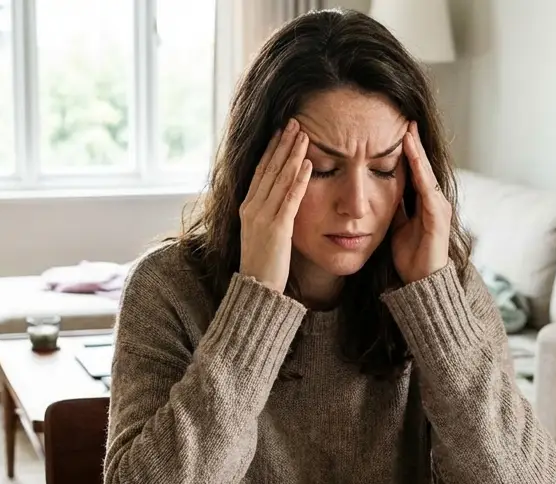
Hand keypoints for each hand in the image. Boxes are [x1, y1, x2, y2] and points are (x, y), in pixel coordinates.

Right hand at [239, 119, 311, 292]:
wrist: (257, 289)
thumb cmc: (263, 265)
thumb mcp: (260, 234)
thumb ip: (267, 214)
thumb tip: (279, 200)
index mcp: (247, 207)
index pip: (260, 171)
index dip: (272, 150)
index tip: (282, 132)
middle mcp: (252, 208)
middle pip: (269, 168)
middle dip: (283, 143)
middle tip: (295, 121)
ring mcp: (263, 217)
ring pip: (279, 178)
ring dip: (292, 154)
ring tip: (303, 133)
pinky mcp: (277, 228)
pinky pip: (290, 198)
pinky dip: (299, 179)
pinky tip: (308, 163)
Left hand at [391, 122, 452, 284]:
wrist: (421, 281)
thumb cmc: (410, 255)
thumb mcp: (396, 225)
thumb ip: (392, 207)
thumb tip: (376, 190)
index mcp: (423, 202)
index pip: (414, 170)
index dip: (406, 151)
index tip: (395, 129)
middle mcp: (434, 201)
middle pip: (422, 166)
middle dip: (414, 144)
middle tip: (405, 119)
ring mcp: (438, 208)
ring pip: (426, 174)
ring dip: (418, 153)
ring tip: (409, 132)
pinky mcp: (438, 218)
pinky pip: (427, 191)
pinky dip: (421, 173)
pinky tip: (414, 160)